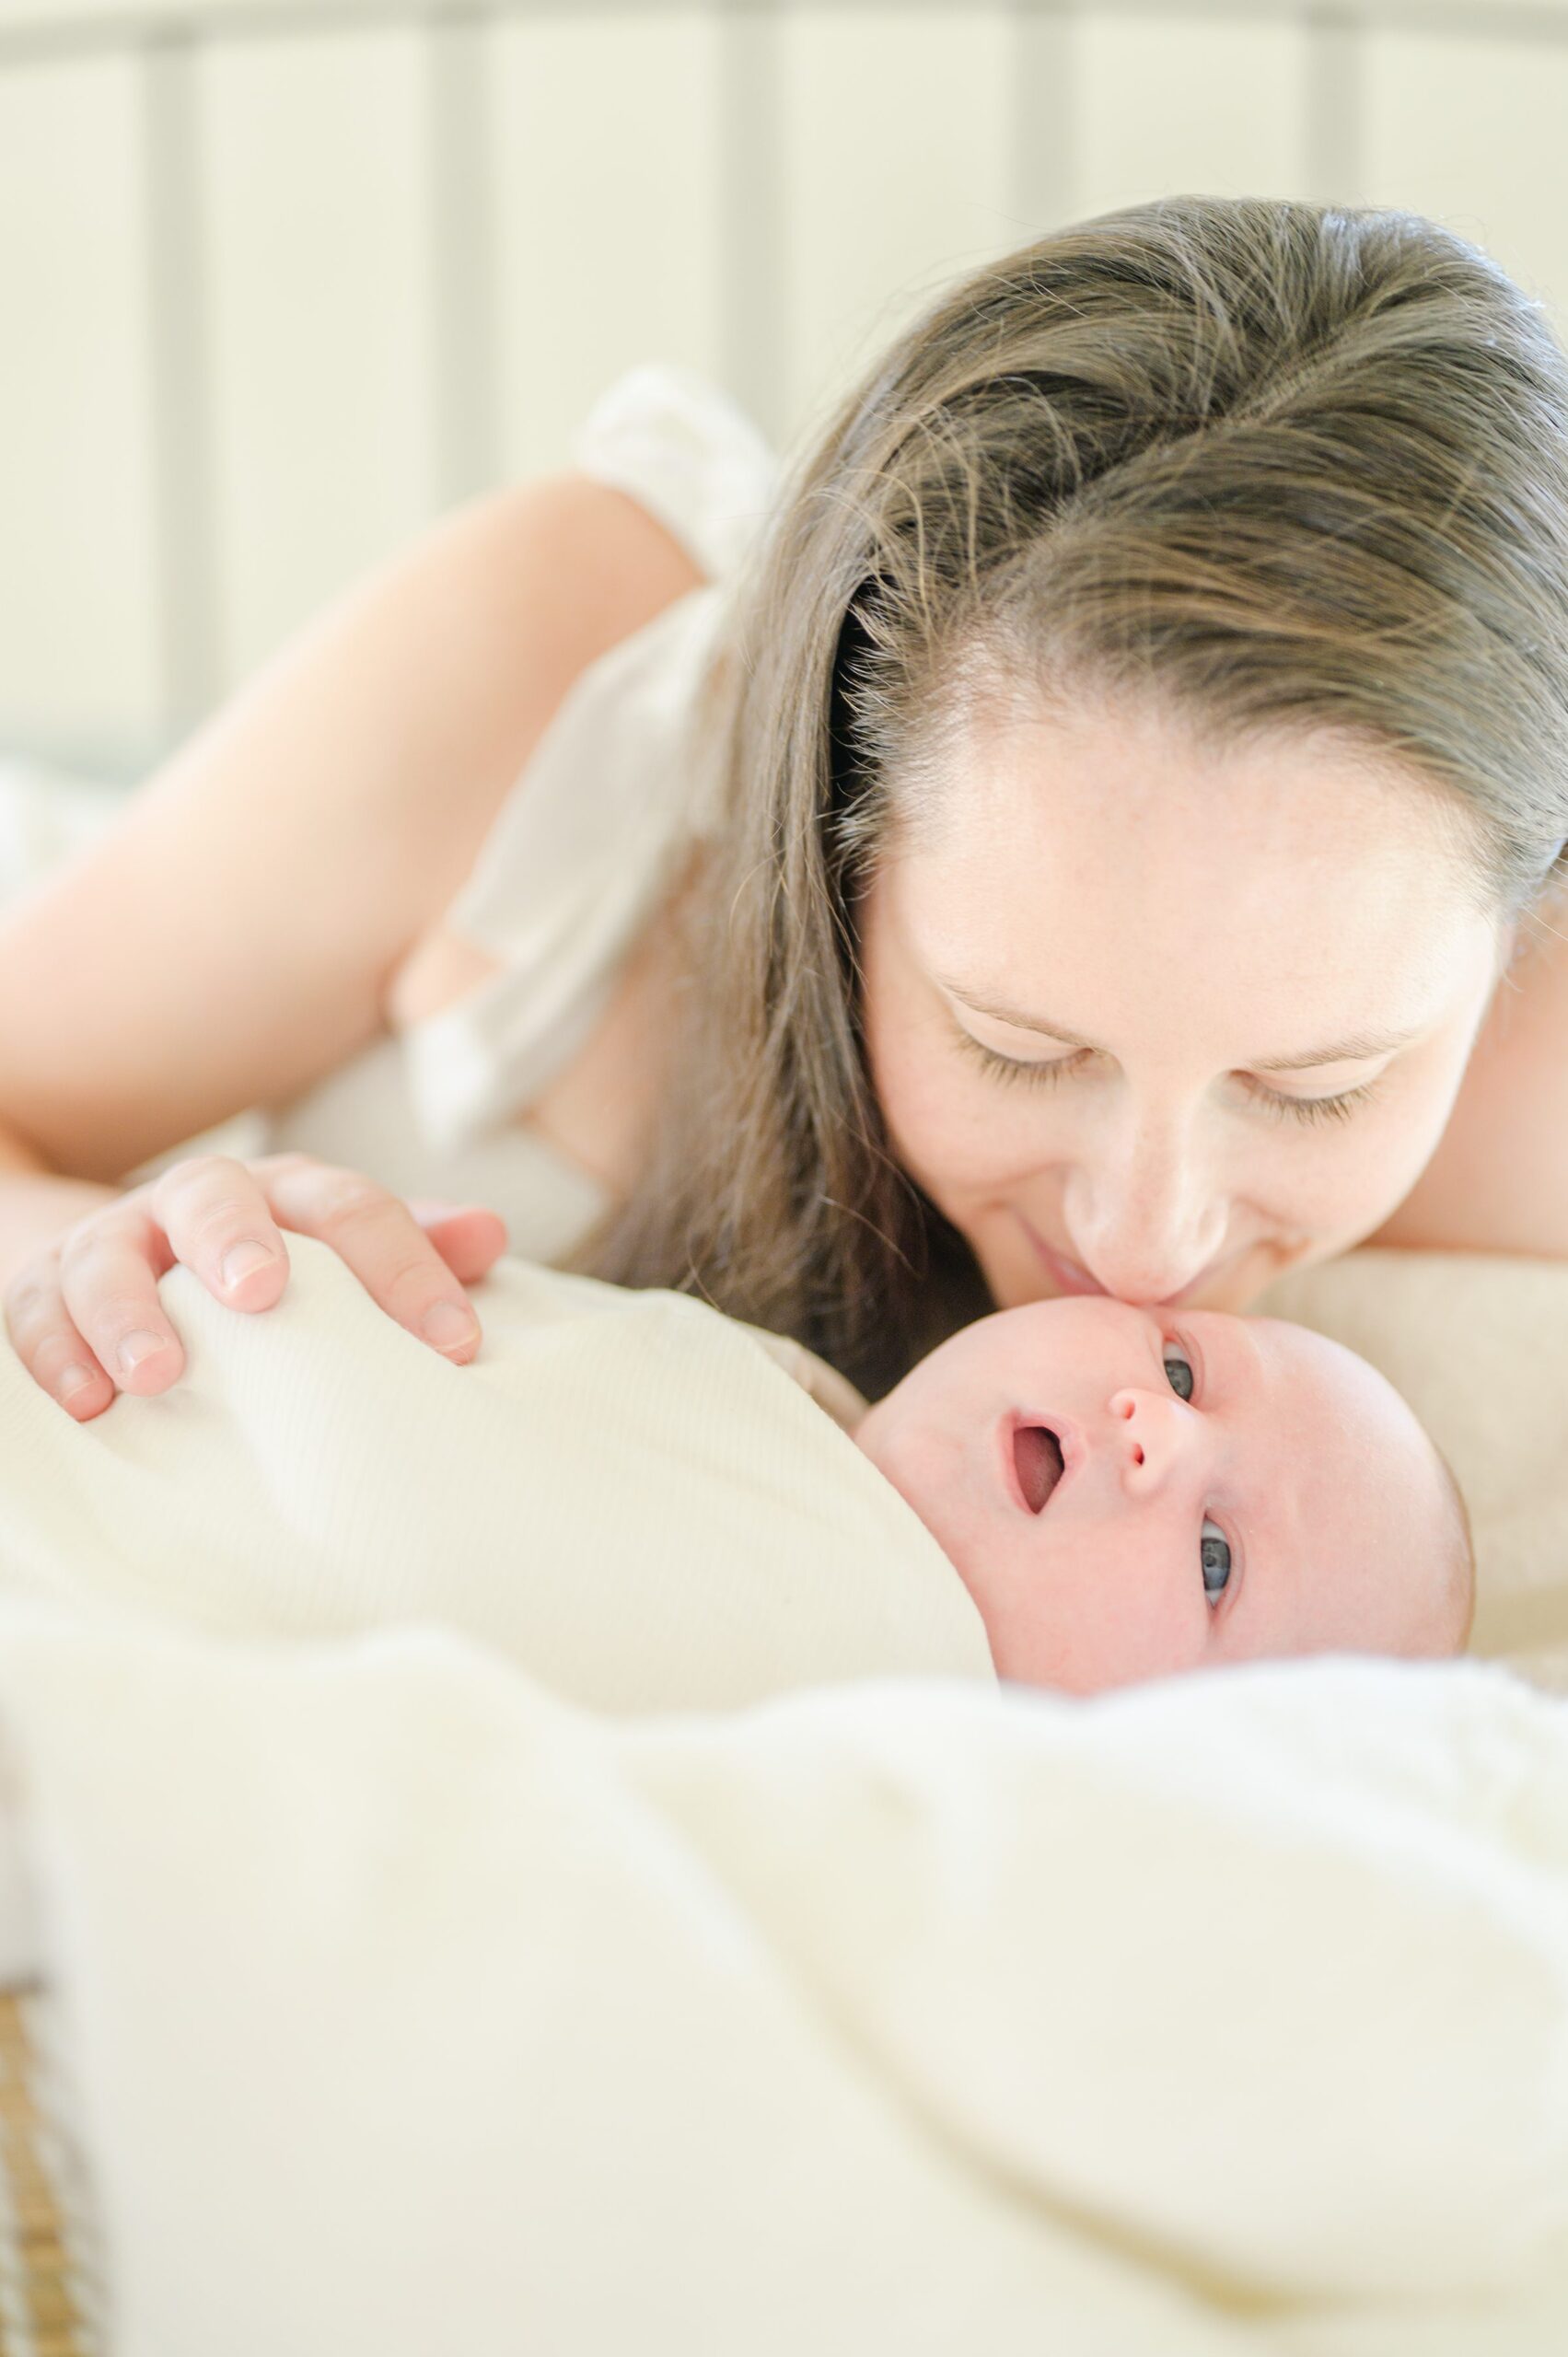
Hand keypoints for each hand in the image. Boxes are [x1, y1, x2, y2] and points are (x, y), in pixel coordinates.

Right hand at [3, 1151, 508, 1420]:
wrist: (140, 1251)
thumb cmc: (274, 1270)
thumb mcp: (340, 1251)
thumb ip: (412, 1245)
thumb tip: (489, 1236)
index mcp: (287, 1194)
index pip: (350, 1209)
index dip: (404, 1269)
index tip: (451, 1344)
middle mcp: (198, 1203)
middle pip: (212, 1196)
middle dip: (235, 1241)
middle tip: (261, 1293)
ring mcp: (115, 1241)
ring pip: (108, 1257)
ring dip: (130, 1313)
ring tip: (158, 1375)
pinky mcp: (46, 1285)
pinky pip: (36, 1309)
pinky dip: (56, 1352)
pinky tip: (87, 1403)